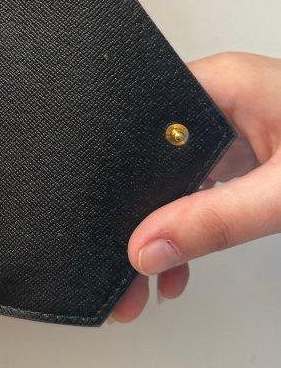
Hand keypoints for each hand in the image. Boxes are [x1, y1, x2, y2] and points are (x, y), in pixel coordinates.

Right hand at [113, 51, 280, 321]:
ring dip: (167, 231)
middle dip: (139, 218)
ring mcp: (241, 125)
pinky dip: (195, 229)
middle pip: (157, 158)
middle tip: (125, 272)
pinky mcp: (258, 152)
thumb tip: (150, 246)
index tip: (110, 227)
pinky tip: (186, 267)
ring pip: (180, 179)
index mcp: (223, 84)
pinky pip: (207, 189)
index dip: (121, 175)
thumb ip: (215, 221)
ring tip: (152, 283)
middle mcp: (225, 100)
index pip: (143, 122)